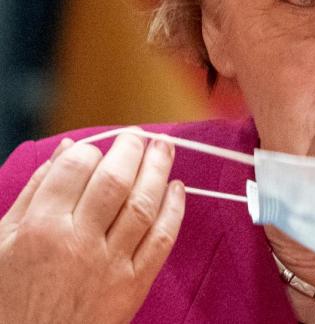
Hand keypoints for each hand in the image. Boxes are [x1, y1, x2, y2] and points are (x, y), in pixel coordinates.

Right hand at [0, 133, 184, 322]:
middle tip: (140, 135)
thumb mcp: (1, 242)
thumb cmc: (9, 297)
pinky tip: (178, 188)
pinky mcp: (133, 286)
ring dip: (159, 170)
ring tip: (165, 147)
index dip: (92, 150)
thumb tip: (66, 150)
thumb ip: (34, 192)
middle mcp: (78, 242)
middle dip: (132, 150)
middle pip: (116, 181)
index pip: (77, 170)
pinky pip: (162, 240)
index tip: (99, 146)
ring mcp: (110, 264)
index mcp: (40, 228)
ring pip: (144, 205)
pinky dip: (175, 210)